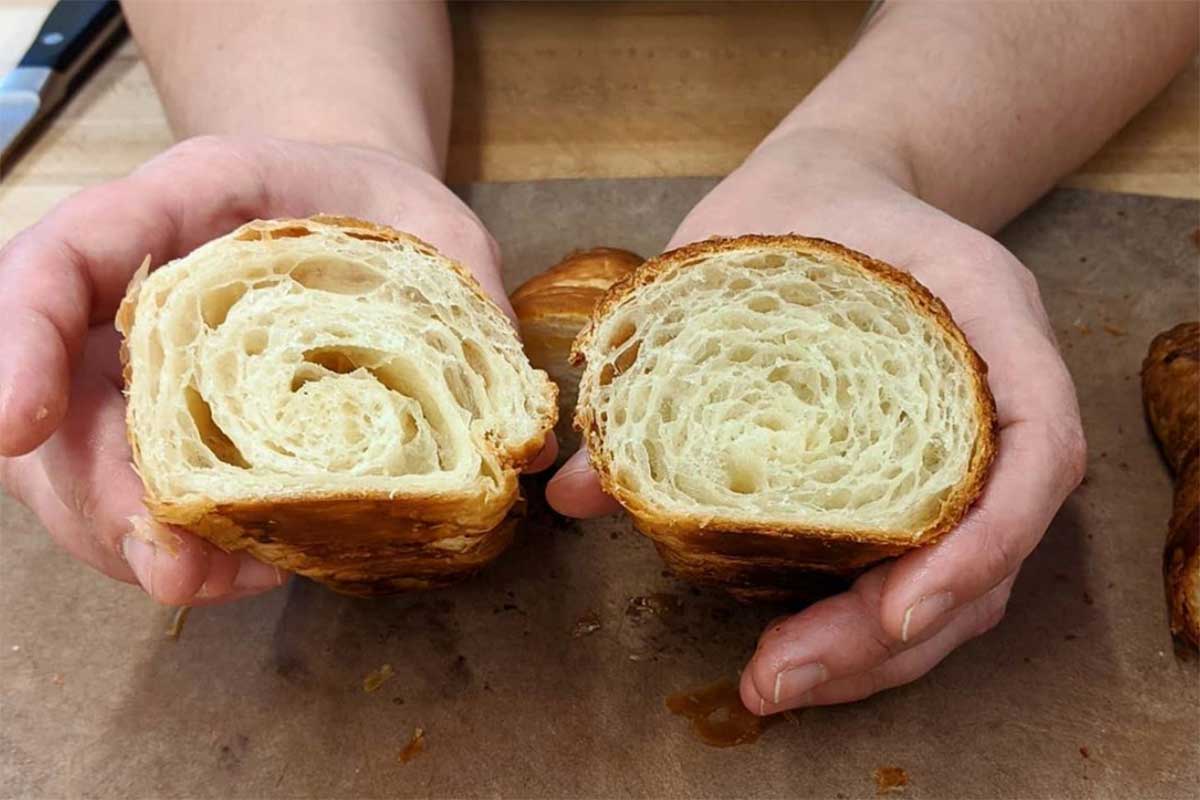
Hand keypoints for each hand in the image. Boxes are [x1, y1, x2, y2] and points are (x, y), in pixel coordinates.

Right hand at [0, 135, 553, 605]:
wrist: (353, 215)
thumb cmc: (388, 216)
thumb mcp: (441, 230)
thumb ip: (469, 306)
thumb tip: (517, 441)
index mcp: (185, 204)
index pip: (64, 259)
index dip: (15, 342)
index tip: (16, 426)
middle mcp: (136, 289)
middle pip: (59, 394)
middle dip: (94, 494)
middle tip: (169, 566)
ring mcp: (138, 363)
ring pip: (77, 464)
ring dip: (129, 541)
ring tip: (209, 583)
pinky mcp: (164, 424)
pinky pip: (135, 493)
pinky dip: (173, 547)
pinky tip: (234, 571)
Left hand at [546, 128, 1085, 709]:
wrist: (840, 189)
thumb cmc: (795, 210)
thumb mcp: (727, 255)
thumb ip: (664, 358)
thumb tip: (574, 493)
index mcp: (984, 312)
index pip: (1034, 444)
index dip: (976, 543)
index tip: (893, 612)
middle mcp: (1003, 386)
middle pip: (994, 543)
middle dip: (894, 632)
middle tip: (782, 678)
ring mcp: (978, 440)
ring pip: (967, 577)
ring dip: (879, 652)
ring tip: (778, 685)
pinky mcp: (931, 475)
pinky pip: (923, 564)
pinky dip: (868, 622)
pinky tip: (795, 651)